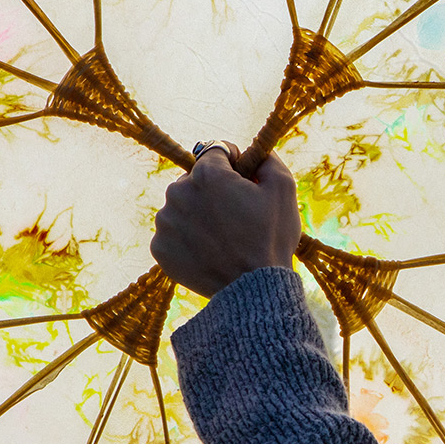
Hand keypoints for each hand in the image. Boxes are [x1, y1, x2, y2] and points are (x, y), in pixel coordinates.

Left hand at [151, 143, 302, 297]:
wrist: (254, 290)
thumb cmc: (270, 239)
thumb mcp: (284, 190)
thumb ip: (268, 159)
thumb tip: (256, 153)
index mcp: (206, 174)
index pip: (215, 153)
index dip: (234, 165)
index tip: (244, 181)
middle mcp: (178, 192)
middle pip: (195, 181)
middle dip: (213, 192)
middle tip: (236, 217)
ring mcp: (165, 222)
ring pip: (182, 208)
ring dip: (198, 216)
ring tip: (223, 238)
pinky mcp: (160, 248)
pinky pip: (173, 235)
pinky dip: (188, 240)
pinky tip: (209, 252)